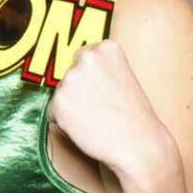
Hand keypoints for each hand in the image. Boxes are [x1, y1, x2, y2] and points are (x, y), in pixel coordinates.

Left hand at [48, 39, 182, 192]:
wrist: (138, 145)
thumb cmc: (134, 117)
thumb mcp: (124, 77)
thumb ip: (98, 69)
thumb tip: (72, 74)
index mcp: (106, 47)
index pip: (84, 59)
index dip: (93, 81)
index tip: (107, 92)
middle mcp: (87, 57)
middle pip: (70, 75)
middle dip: (79, 92)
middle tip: (102, 108)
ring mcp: (71, 79)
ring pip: (61, 94)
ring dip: (72, 107)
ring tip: (97, 118)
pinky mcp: (58, 102)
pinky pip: (53, 112)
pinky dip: (65, 122)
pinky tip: (87, 127)